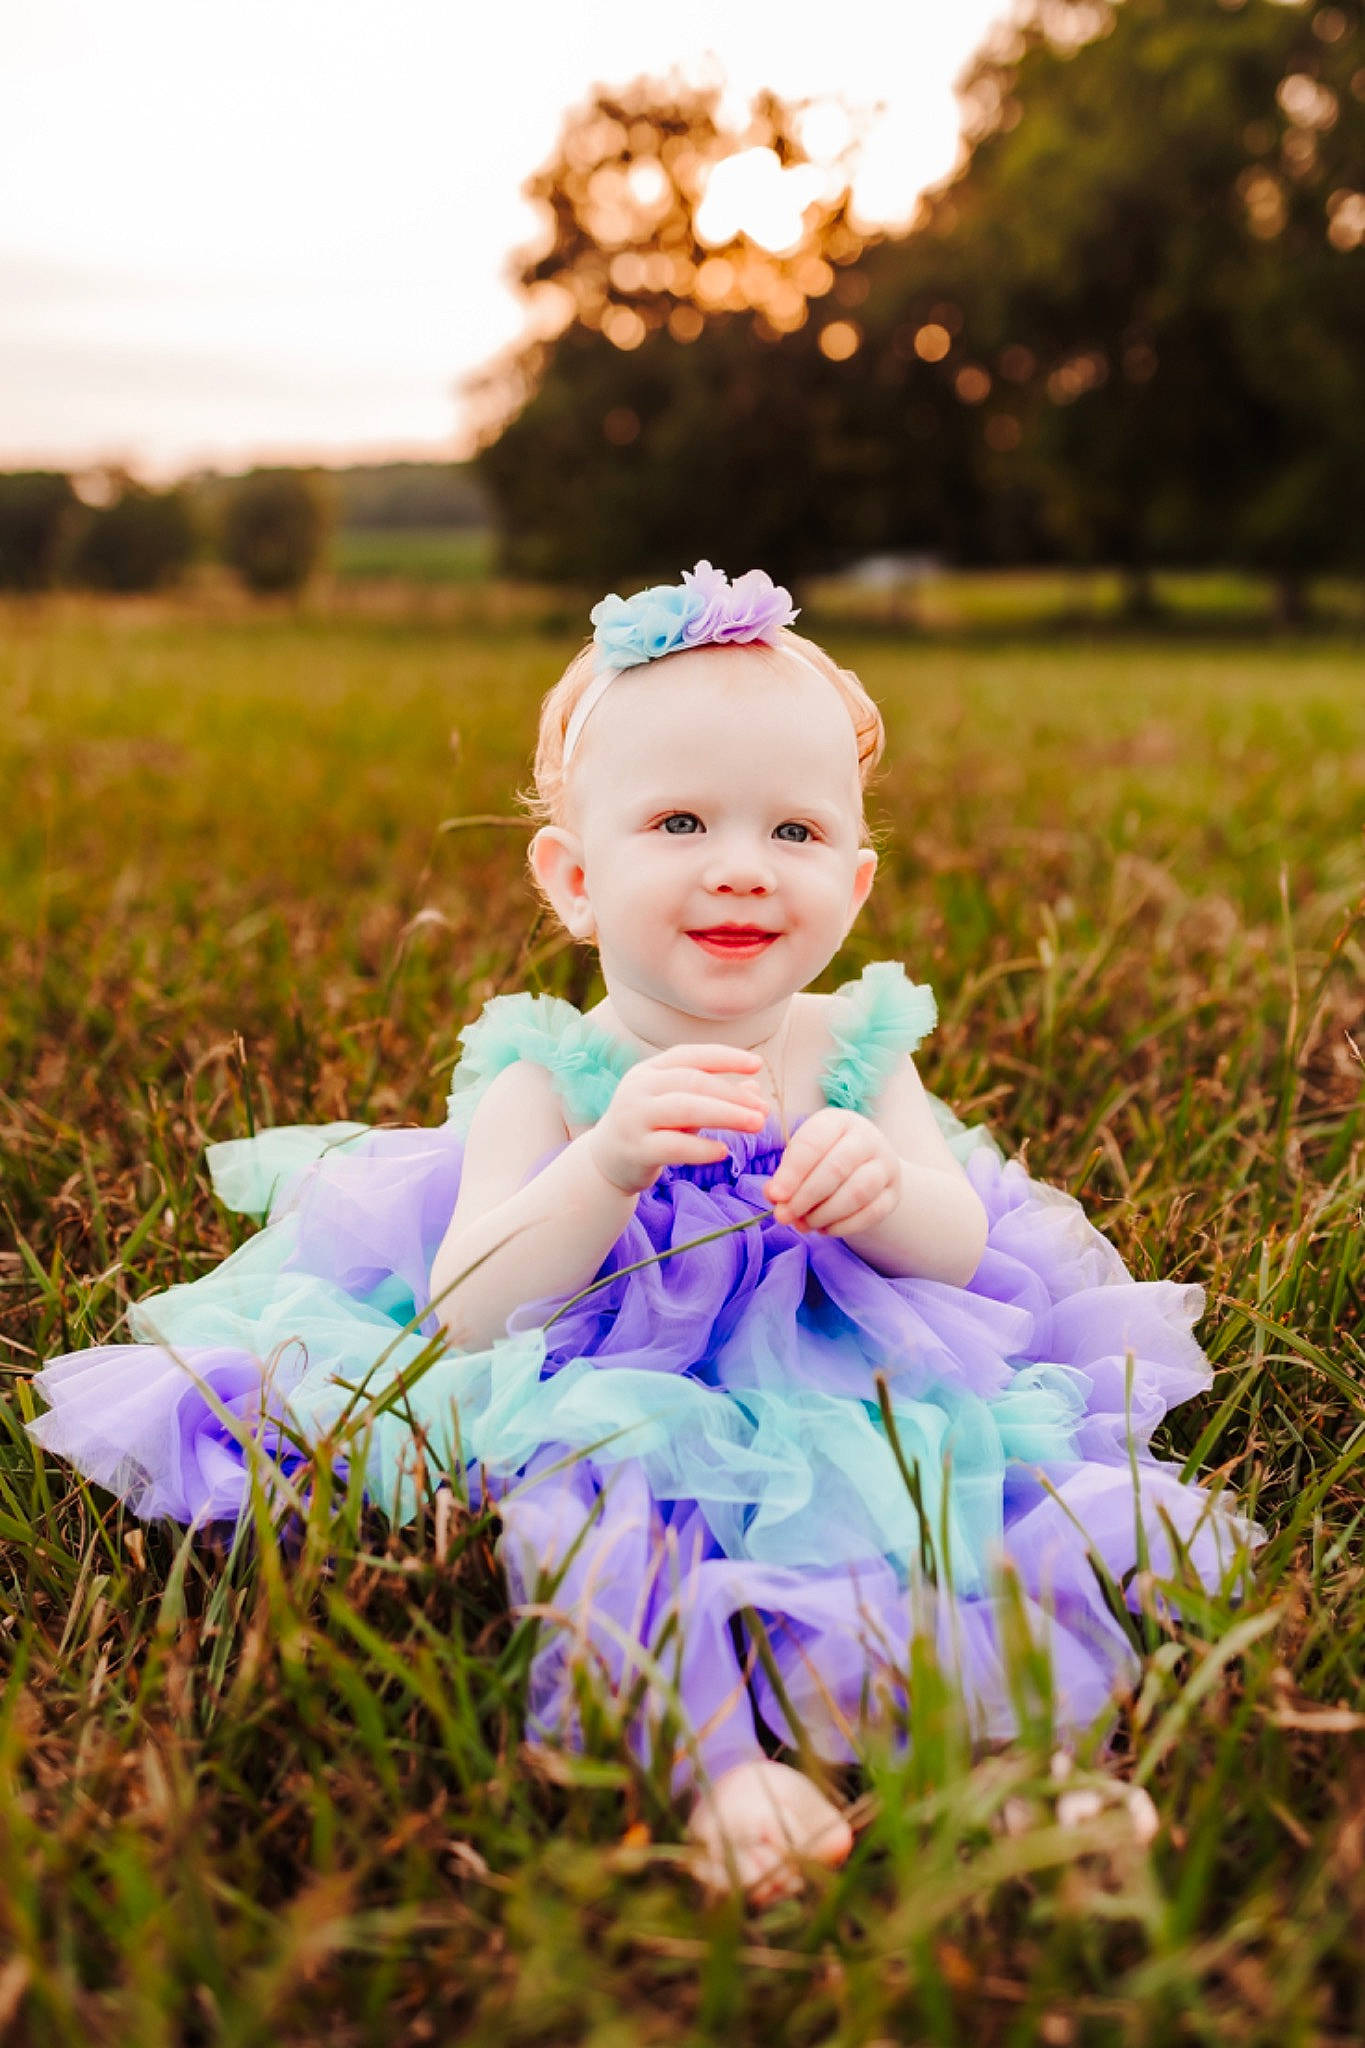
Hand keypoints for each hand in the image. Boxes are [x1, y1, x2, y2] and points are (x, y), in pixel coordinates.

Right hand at [588, 1043, 767, 1194]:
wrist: (607, 1160)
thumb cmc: (651, 1127)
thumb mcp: (681, 1106)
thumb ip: (714, 1096)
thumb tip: (755, 1089)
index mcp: (650, 1070)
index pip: (690, 1055)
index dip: (725, 1057)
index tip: (757, 1064)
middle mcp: (639, 1088)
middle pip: (693, 1082)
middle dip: (733, 1094)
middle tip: (764, 1110)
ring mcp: (634, 1118)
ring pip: (685, 1109)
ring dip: (726, 1115)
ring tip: (757, 1125)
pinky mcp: (636, 1149)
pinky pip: (674, 1146)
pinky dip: (702, 1148)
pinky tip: (724, 1151)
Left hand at [765, 1108, 901, 1237]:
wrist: (865, 1165)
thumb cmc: (825, 1157)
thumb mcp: (803, 1156)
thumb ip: (786, 1175)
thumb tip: (775, 1197)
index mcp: (839, 1121)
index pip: (814, 1143)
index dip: (792, 1172)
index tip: (775, 1195)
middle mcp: (867, 1138)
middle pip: (836, 1168)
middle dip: (805, 1197)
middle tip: (784, 1216)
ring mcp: (886, 1165)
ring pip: (857, 1193)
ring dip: (824, 1214)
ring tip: (804, 1224)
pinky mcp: (894, 1192)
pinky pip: (872, 1213)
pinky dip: (844, 1226)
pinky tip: (825, 1229)